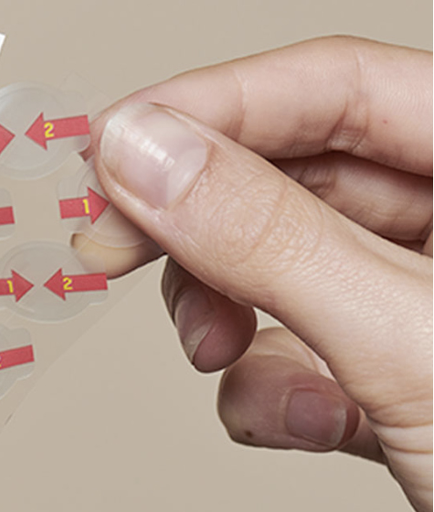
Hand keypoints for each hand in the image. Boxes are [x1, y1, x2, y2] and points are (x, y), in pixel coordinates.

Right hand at [89, 37, 431, 511]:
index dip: (211, 107)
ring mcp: (433, 302)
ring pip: (286, 264)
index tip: (110, 149)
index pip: (337, 88)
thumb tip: (144, 154)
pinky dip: (273, 387)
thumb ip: (271, 238)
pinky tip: (296, 422)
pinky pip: (307, 348)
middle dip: (199, 220)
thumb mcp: (412, 346)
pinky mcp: (404, 374)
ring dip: (227, 310)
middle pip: (297, 173)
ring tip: (213, 352)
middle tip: (112, 245)